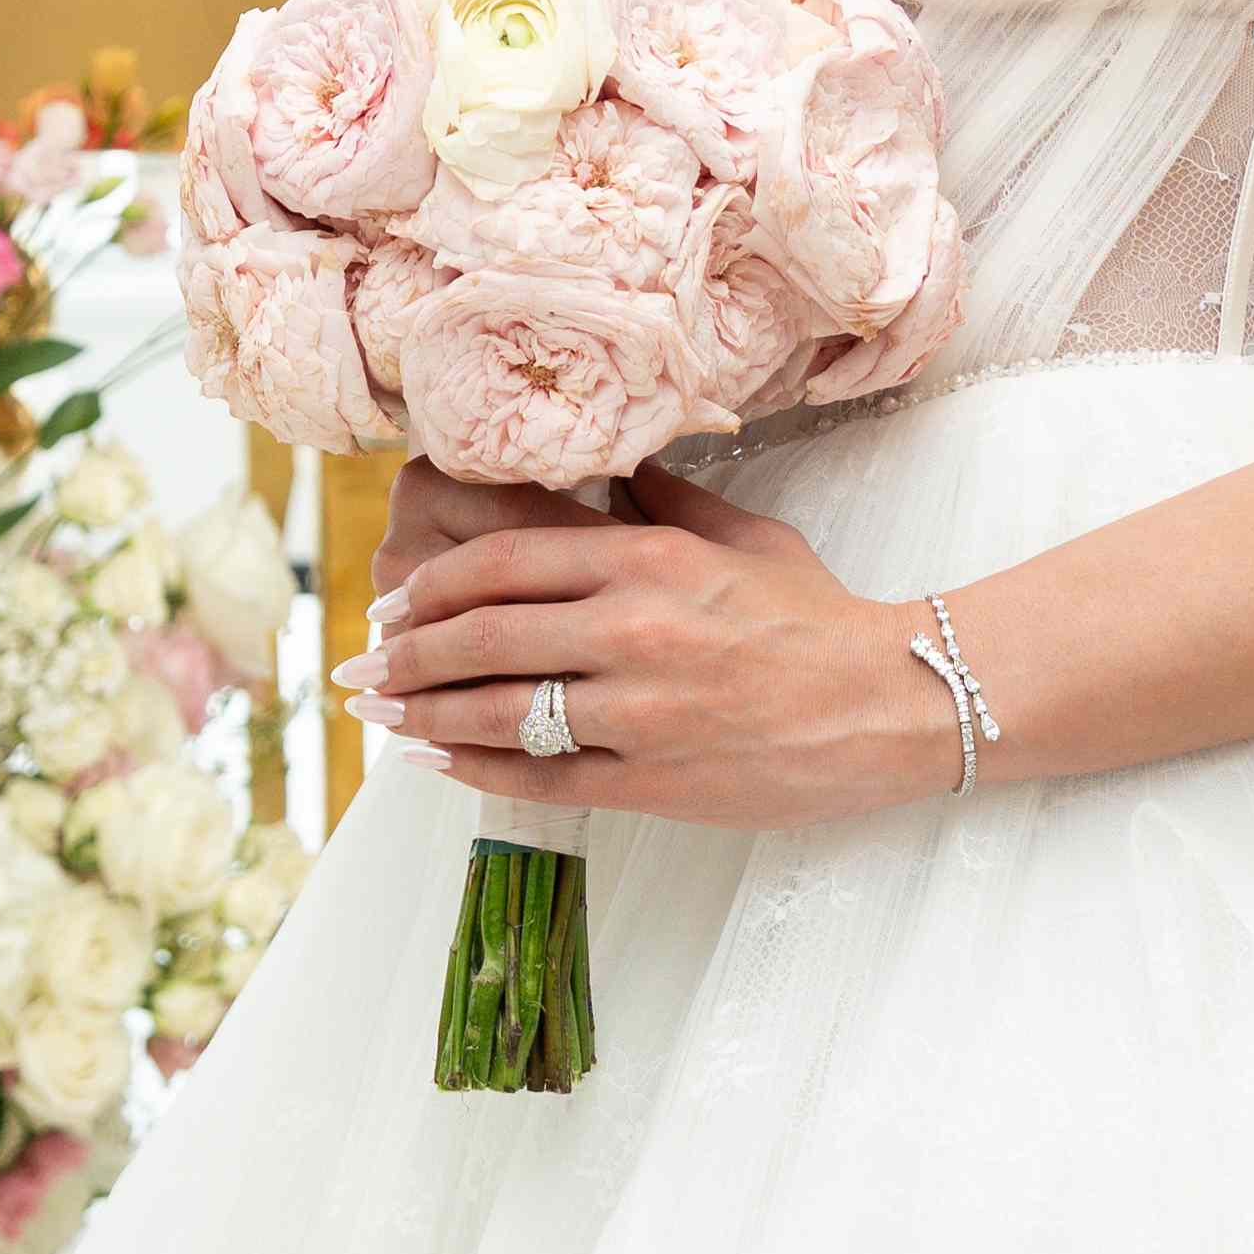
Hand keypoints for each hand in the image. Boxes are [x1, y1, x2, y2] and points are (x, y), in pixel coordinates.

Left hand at [352, 460, 959, 826]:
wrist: (890, 703)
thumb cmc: (818, 617)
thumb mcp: (740, 538)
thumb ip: (662, 503)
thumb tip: (603, 473)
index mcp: (648, 562)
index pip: (505, 565)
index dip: (435, 585)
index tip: (397, 599)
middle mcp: (632, 632)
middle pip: (484, 637)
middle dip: (408, 653)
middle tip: (364, 663)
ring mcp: (639, 712)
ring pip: (499, 712)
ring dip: (424, 713)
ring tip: (378, 714)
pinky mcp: (652, 780)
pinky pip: (541, 779)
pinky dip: (477, 770)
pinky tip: (435, 761)